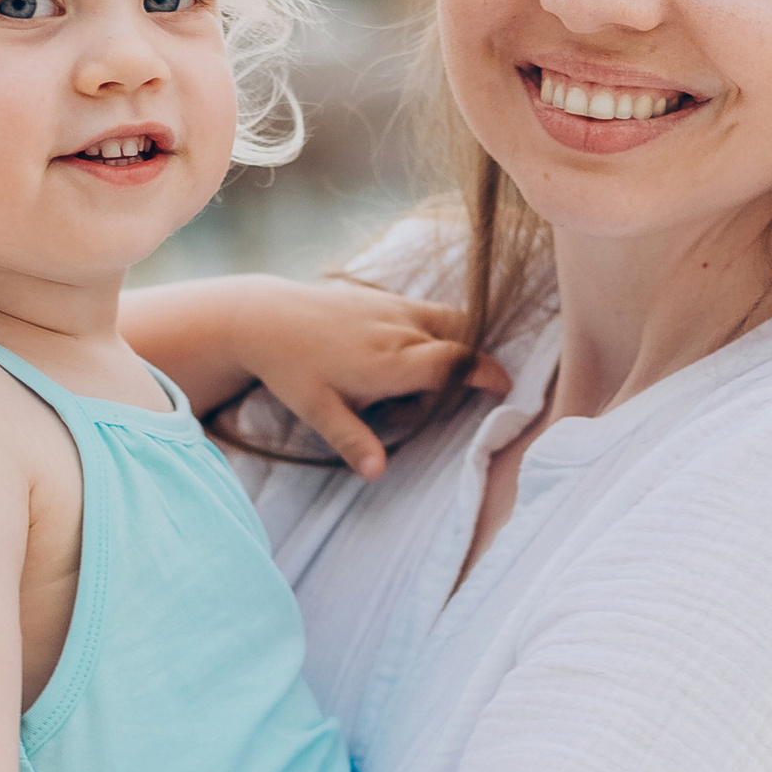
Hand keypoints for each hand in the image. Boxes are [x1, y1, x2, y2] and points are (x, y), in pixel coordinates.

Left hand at [214, 278, 507, 480]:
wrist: (266, 318)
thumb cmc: (292, 369)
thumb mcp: (318, 411)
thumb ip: (353, 441)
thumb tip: (378, 474)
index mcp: (389, 363)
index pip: (454, 363)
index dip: (484, 373)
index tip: (505, 387)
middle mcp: (399, 331)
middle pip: (459, 342)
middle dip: (470, 366)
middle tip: (453, 393)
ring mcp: (393, 308)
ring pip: (447, 321)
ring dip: (455, 345)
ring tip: (432, 374)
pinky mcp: (384, 298)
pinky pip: (427, 312)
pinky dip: (436, 330)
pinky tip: (410, 352)